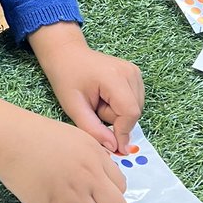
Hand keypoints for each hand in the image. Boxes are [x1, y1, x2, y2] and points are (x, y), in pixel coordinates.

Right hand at [0, 95, 128, 202]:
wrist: (10, 140)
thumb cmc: (40, 135)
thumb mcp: (78, 137)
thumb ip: (96, 158)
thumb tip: (105, 179)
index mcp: (97, 159)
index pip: (122, 188)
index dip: (111, 192)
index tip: (98, 192)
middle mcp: (89, 179)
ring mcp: (71, 197)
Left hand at [28, 23, 144, 152]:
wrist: (67, 54)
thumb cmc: (66, 77)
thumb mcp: (74, 107)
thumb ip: (94, 129)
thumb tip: (115, 148)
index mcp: (114, 77)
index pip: (130, 112)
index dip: (123, 132)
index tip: (114, 147)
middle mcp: (130, 72)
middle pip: (134, 112)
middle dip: (115, 120)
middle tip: (94, 109)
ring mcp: (134, 71)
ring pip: (136, 108)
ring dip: (118, 113)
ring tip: (98, 101)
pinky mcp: (135, 74)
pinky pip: (135, 101)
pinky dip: (121, 106)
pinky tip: (106, 97)